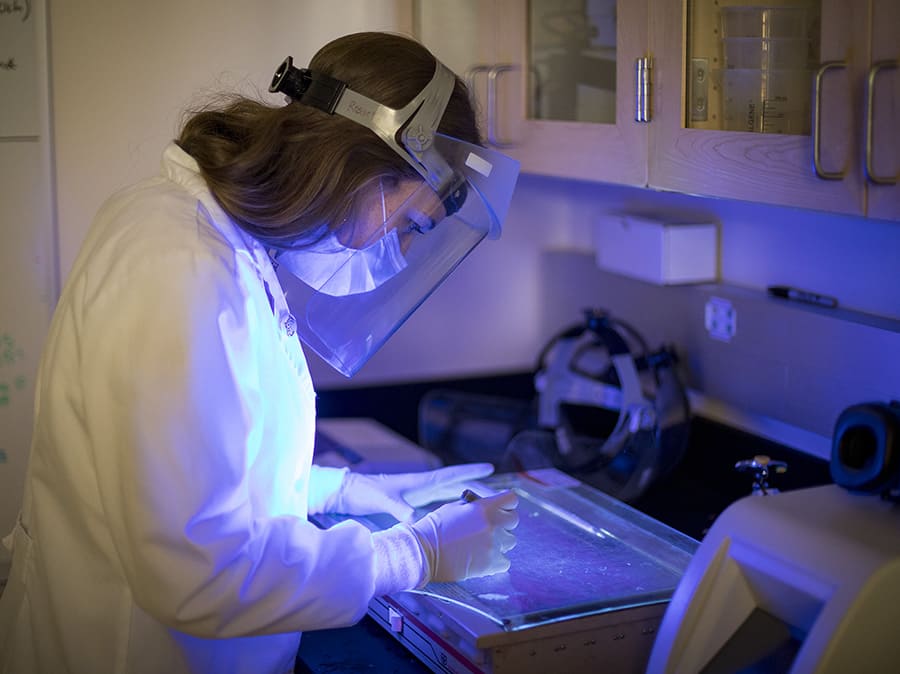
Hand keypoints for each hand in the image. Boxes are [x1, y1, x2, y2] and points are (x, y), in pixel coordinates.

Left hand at [324, 463, 494, 521]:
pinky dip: (453, 511)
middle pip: (457, 487)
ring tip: (488, 508)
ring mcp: (419, 496)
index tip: (490, 468)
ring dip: (468, 501)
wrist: (350, 493)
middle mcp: (423, 487)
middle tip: (500, 494)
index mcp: (420, 482)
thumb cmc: (366, 491)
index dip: (470, 472)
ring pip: (451, 497)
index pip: (450, 475)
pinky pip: (440, 508)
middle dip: (478, 489)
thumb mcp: (383, 500)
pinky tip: (462, 520)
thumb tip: (417, 522)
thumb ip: (399, 510)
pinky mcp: (413, 505)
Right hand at [410, 490, 518, 582]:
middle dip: (504, 522)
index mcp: (484, 507)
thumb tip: (488, 506)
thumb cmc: (434, 528)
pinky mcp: (491, 564)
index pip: (512, 499)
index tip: (501, 508)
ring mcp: (494, 545)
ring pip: (510, 541)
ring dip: (500, 542)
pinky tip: (481, 558)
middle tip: (491, 527)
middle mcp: (493, 524)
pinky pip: (505, 561)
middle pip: (514, 520)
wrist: (422, 552)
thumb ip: (476, 506)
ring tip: (482, 544)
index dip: (506, 503)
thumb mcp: (454, 507)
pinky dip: (496, 561)